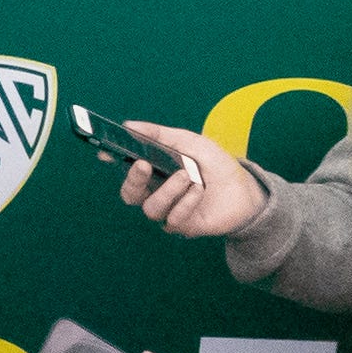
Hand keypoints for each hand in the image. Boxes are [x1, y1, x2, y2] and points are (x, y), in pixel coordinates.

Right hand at [116, 121, 266, 238]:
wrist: (245, 190)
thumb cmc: (216, 165)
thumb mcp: (190, 142)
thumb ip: (160, 134)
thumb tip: (129, 125)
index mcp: (155, 172)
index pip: (126, 169)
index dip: (113, 162)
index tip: (106, 153)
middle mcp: (157, 193)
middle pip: (130, 194)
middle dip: (132, 180)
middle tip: (143, 165)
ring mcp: (169, 211)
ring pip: (151, 208)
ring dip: (168, 190)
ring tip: (187, 176)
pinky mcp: (183, 227)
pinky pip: (173, 220)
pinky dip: (186, 202)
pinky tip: (199, 191)